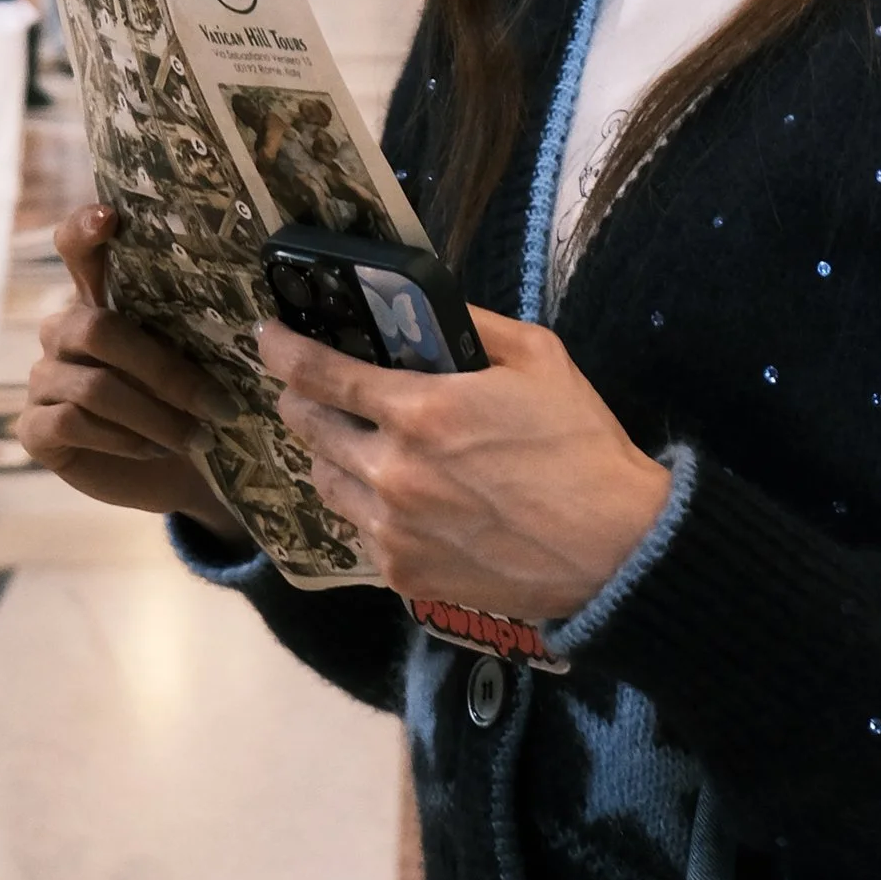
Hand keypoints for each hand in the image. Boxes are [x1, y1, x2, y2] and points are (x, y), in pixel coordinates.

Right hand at [20, 204, 245, 538]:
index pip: (77, 249)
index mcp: (102, 300)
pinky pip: (72, 423)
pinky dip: (123, 439)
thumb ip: (199, 329)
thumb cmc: (189, 405)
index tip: (110, 217)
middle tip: (220, 404)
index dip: (84, 229)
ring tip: (200, 437)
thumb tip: (256, 319)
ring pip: (93, 386)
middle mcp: (65, 331)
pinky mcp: (35, 427)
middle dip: (165, 370)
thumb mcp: (200, 362)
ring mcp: (43, 378)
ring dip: (156, 415)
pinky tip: (155, 449)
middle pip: (98, 328)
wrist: (173, 473)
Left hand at [259, 307, 672, 625]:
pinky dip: (365, 502)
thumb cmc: (580, 445)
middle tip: (311, 385)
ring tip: (353, 438)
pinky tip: (397, 492)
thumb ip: (473, 326)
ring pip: (324, 480)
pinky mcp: (402, 573)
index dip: (282, 349)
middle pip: (308, 427)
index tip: (268, 335)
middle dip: (299, 397)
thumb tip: (422, 306)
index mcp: (423, 411)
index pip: (320, 374)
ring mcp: (392, 530)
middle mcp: (392, 472)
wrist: (613, 548)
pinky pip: (359, 527)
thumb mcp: (539, 358)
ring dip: (328, 452)